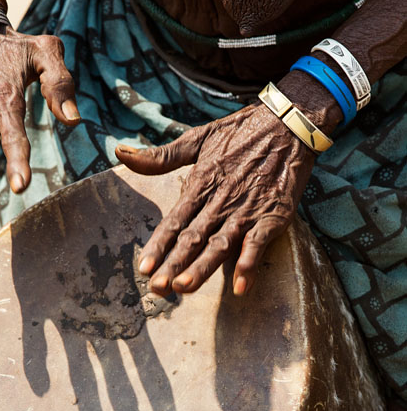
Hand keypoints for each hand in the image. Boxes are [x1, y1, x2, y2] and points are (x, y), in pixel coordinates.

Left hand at [115, 102, 314, 296]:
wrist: (289, 123)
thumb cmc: (240, 132)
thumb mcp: (197, 139)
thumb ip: (161, 156)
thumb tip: (120, 154)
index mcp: (201, 184)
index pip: (174, 221)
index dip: (158, 245)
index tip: (143, 268)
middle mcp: (221, 201)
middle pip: (193, 238)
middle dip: (174, 264)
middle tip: (157, 288)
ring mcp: (247, 210)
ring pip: (220, 244)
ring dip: (203, 267)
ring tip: (185, 287)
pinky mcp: (273, 215)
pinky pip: (258, 243)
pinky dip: (249, 264)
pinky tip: (240, 288)